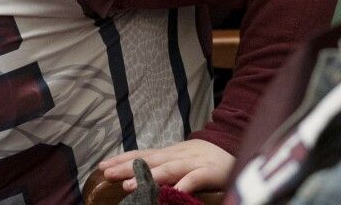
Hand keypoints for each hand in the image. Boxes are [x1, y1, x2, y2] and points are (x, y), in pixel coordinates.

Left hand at [98, 139, 233, 193]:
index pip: (142, 155)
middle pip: (149, 161)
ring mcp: (194, 162)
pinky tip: (173, 192)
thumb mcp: (180, 159)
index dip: (122, 159)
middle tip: (108, 173)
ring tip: (129, 186)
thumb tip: (135, 175)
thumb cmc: (204, 159)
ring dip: (148, 177)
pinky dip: (184, 184)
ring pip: (168, 169)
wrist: (238, 148)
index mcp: (169, 153)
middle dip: (127, 167)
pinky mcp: (210, 172)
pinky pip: (195, 178)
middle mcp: (178, 155)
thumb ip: (161, 166)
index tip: (102, 165)